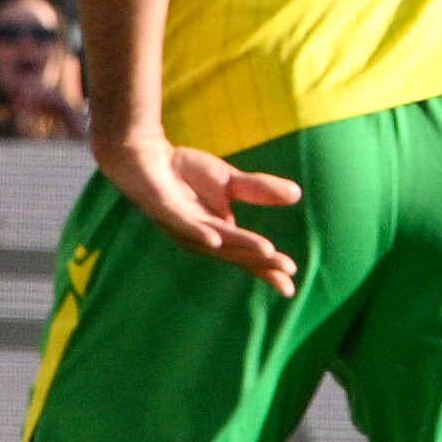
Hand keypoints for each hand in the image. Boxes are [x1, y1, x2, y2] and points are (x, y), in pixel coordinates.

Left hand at [98, 129, 304, 291]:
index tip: (290, 288)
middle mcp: (200, 236)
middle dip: (261, 261)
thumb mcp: (229, 181)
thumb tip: (297, 194)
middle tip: (288, 270)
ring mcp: (181, 224)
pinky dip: (199, 233)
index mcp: (216, 233)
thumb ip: (259, 190)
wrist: (145, 153)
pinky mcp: (165, 209)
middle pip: (234, 252)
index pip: (245, 256)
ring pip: (215, 240)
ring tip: (268, 251)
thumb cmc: (184, 172)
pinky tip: (214, 240)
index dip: (266, 270)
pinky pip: (183, 223)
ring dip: (240, 246)